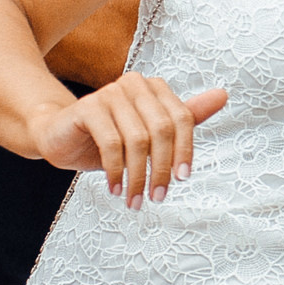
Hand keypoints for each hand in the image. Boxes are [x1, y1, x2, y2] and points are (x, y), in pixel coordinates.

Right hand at [29, 73, 228, 207]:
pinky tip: (116, 188)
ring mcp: (109, 93)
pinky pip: (111, 143)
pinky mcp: (87, 107)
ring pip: (137, 140)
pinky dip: (116, 171)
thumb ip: (185, 117)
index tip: (182, 179)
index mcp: (154, 88)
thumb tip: (223, 94)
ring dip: (137, 177)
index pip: (182, 118)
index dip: (185, 150)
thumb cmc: (109, 137)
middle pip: (162, 129)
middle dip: (161, 168)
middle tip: (158, 197)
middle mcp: (134, 84)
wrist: (60, 136)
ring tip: (134, 200)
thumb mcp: (149, 133)